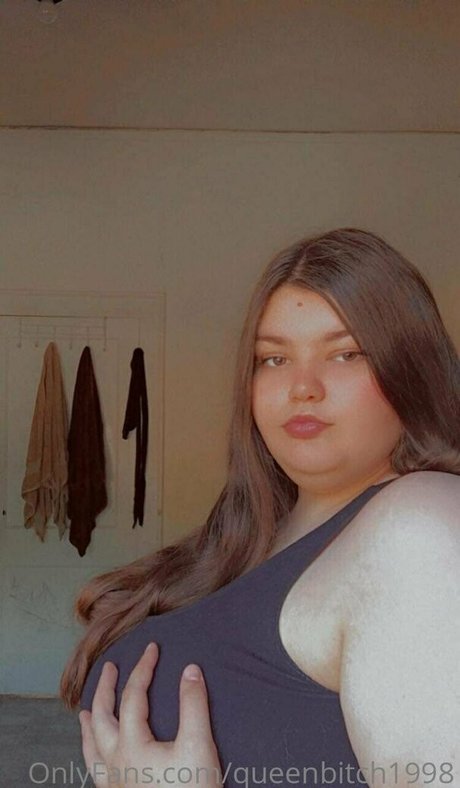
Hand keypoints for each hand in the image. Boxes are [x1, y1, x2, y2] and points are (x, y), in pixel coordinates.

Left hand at [79, 642, 222, 787]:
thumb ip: (194, 705)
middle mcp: (115, 762)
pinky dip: (92, 755)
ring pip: (91, 747)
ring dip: (89, 724)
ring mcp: (113, 783)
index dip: (142, 668)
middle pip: (101, 717)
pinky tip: (98, 758)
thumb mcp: (199, 746)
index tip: (151, 649)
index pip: (133, 696)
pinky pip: (95, 771)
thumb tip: (190, 670)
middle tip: (110, 668)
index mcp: (132, 744)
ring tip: (84, 712)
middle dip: (105, 689)